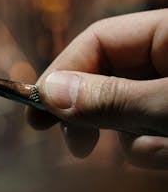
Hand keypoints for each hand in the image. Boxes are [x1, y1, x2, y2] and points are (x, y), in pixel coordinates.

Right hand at [27, 9, 167, 168]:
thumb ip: (114, 99)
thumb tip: (49, 92)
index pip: (100, 39)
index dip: (64, 72)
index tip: (37, 110)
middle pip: (109, 78)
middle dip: (95, 115)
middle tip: (77, 147)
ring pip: (129, 113)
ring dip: (134, 141)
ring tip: (161, 152)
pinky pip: (151, 134)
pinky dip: (154, 150)